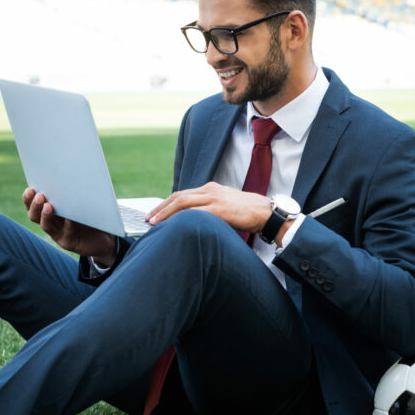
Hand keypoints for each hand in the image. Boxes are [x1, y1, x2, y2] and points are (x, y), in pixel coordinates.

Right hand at [23, 188, 117, 264]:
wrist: (103, 237)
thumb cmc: (90, 215)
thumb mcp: (80, 201)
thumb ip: (72, 192)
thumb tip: (69, 174)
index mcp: (50, 210)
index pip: (33, 205)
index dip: (28, 198)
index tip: (30, 189)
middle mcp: (50, 222)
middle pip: (34, 216)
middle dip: (35, 205)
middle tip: (39, 196)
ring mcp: (58, 234)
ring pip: (46, 226)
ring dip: (46, 216)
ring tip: (48, 206)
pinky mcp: (69, 243)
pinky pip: (66, 234)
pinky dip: (68, 225)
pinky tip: (70, 218)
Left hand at [147, 181, 271, 232]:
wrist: (266, 212)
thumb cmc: (248, 213)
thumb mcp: (226, 206)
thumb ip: (210, 209)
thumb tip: (193, 221)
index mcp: (211, 188)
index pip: (183, 194)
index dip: (166, 204)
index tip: (155, 214)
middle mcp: (210, 190)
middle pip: (178, 196)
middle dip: (161, 208)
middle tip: (148, 219)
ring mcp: (214, 198)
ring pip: (182, 202)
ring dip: (165, 213)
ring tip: (154, 223)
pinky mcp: (219, 209)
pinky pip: (194, 212)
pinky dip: (180, 218)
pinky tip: (172, 226)